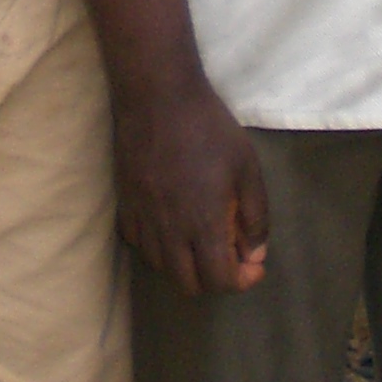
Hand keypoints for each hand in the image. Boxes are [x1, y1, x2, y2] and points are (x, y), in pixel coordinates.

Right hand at [113, 78, 268, 296]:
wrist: (159, 96)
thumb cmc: (210, 128)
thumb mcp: (247, 167)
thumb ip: (255, 216)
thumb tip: (255, 253)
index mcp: (203, 223)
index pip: (219, 280)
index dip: (241, 280)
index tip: (253, 263)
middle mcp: (170, 230)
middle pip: (188, 285)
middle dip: (214, 279)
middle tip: (229, 254)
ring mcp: (143, 219)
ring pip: (161, 267)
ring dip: (185, 264)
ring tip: (200, 239)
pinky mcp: (126, 204)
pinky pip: (138, 244)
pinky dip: (157, 246)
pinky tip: (170, 225)